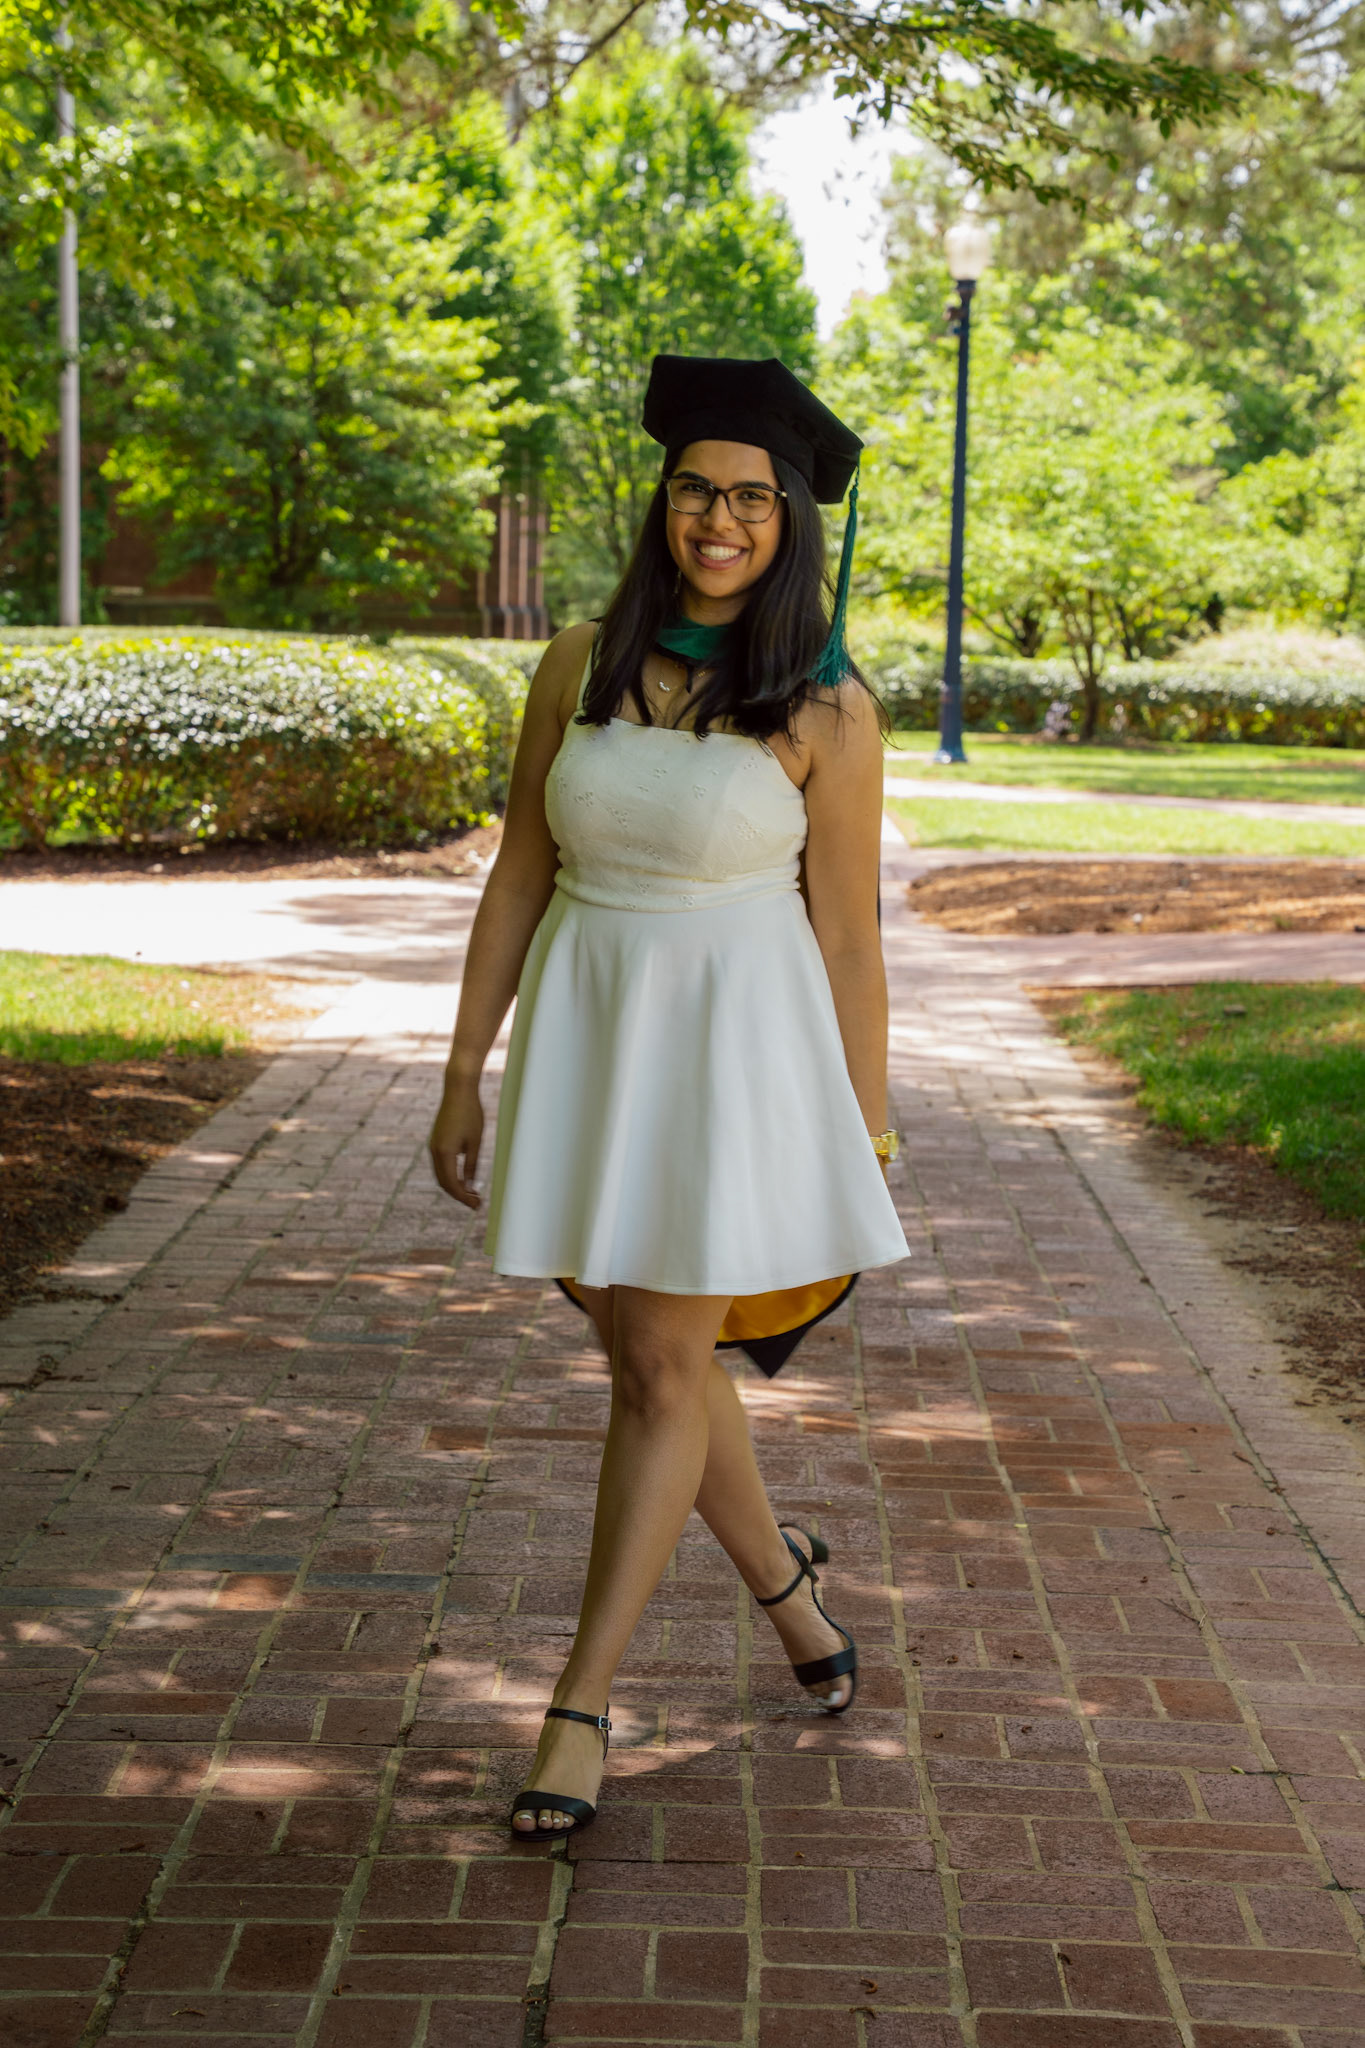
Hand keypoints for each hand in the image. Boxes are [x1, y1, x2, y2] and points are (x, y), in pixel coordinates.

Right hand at [429, 1078, 483, 1209]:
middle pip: (444, 1182)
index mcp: (444, 1153)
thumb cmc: (471, 1114)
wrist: (458, 1090)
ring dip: (454, 1186)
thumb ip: (471, 1165)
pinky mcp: (436, 1140)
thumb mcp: (475, 1142)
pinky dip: (450, 1175)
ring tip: (472, 1193)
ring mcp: (433, 1145)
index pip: (452, 1184)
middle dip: (459, 1195)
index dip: (464, 1198)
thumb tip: (470, 1186)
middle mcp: (435, 1151)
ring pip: (441, 1174)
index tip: (477, 1205)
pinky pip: (441, 1164)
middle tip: (476, 1202)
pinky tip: (464, 1177)